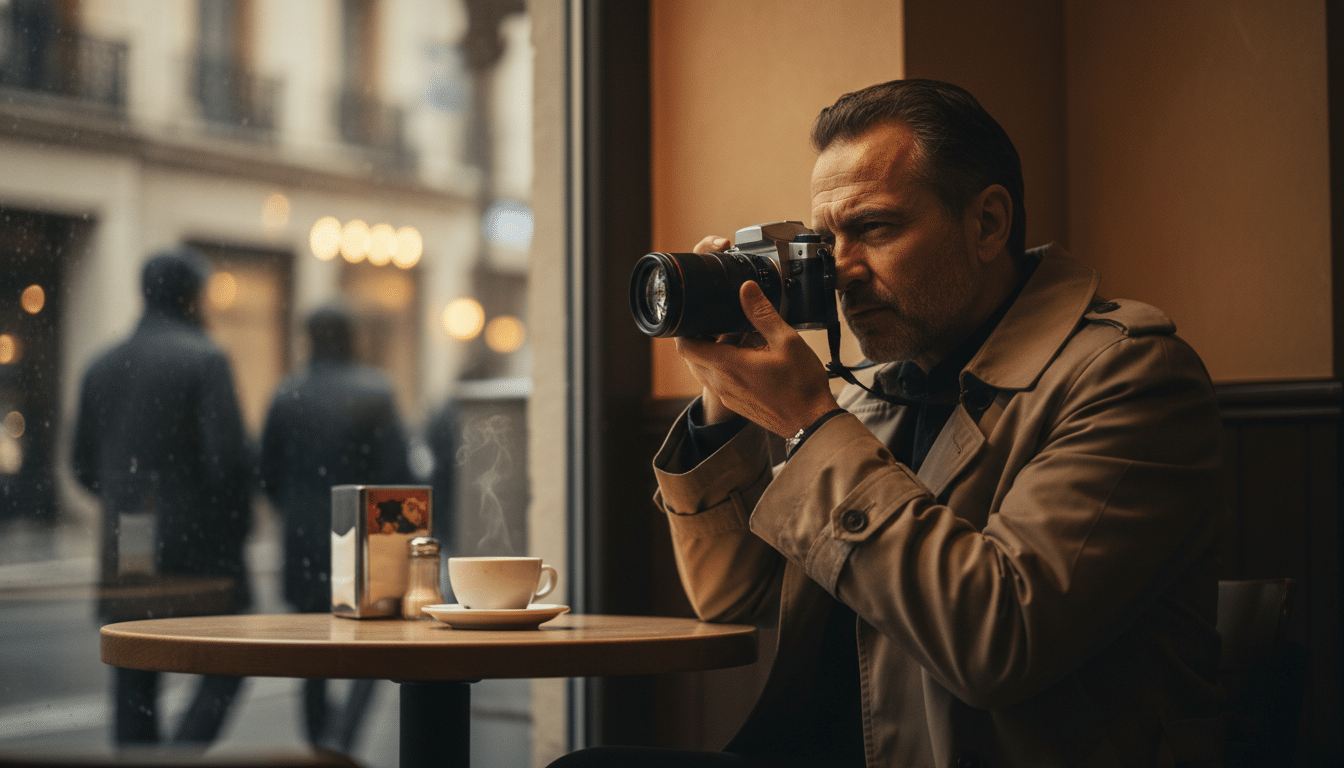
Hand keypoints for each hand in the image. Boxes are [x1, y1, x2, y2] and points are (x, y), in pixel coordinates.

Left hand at [676, 278, 839, 437]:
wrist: (811, 422)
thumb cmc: (801, 384)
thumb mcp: (786, 341)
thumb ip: (762, 314)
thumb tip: (746, 289)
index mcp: (728, 366)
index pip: (686, 348)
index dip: (683, 331)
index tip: (691, 316)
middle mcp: (721, 383)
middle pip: (690, 359)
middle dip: (694, 339)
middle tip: (710, 322)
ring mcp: (727, 396)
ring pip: (702, 372)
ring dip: (706, 354)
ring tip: (726, 337)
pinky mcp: (736, 404)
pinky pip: (715, 383)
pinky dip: (718, 368)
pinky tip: (741, 357)